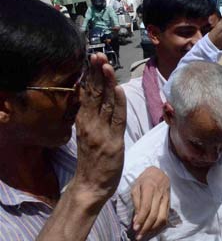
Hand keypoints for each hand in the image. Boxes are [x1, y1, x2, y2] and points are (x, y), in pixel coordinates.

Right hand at [70, 53, 125, 208]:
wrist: (90, 185)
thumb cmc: (92, 161)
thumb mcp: (88, 135)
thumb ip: (92, 118)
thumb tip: (96, 100)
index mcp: (83, 121)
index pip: (87, 93)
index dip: (90, 76)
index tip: (92, 59)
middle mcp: (90, 124)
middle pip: (94, 94)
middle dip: (96, 73)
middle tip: (97, 55)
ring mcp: (101, 132)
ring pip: (104, 103)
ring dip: (107, 83)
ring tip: (106, 65)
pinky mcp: (112, 142)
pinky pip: (116, 119)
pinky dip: (118, 104)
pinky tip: (118, 89)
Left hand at [131, 167, 170, 240]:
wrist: (159, 173)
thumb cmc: (144, 180)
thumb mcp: (136, 187)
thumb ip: (136, 202)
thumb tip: (137, 219)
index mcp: (150, 188)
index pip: (146, 207)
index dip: (141, 219)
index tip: (135, 228)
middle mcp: (160, 194)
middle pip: (154, 215)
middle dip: (146, 227)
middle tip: (138, 236)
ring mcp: (166, 199)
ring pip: (162, 218)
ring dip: (153, 228)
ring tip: (144, 234)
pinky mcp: (169, 204)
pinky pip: (166, 217)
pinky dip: (159, 225)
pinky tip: (152, 229)